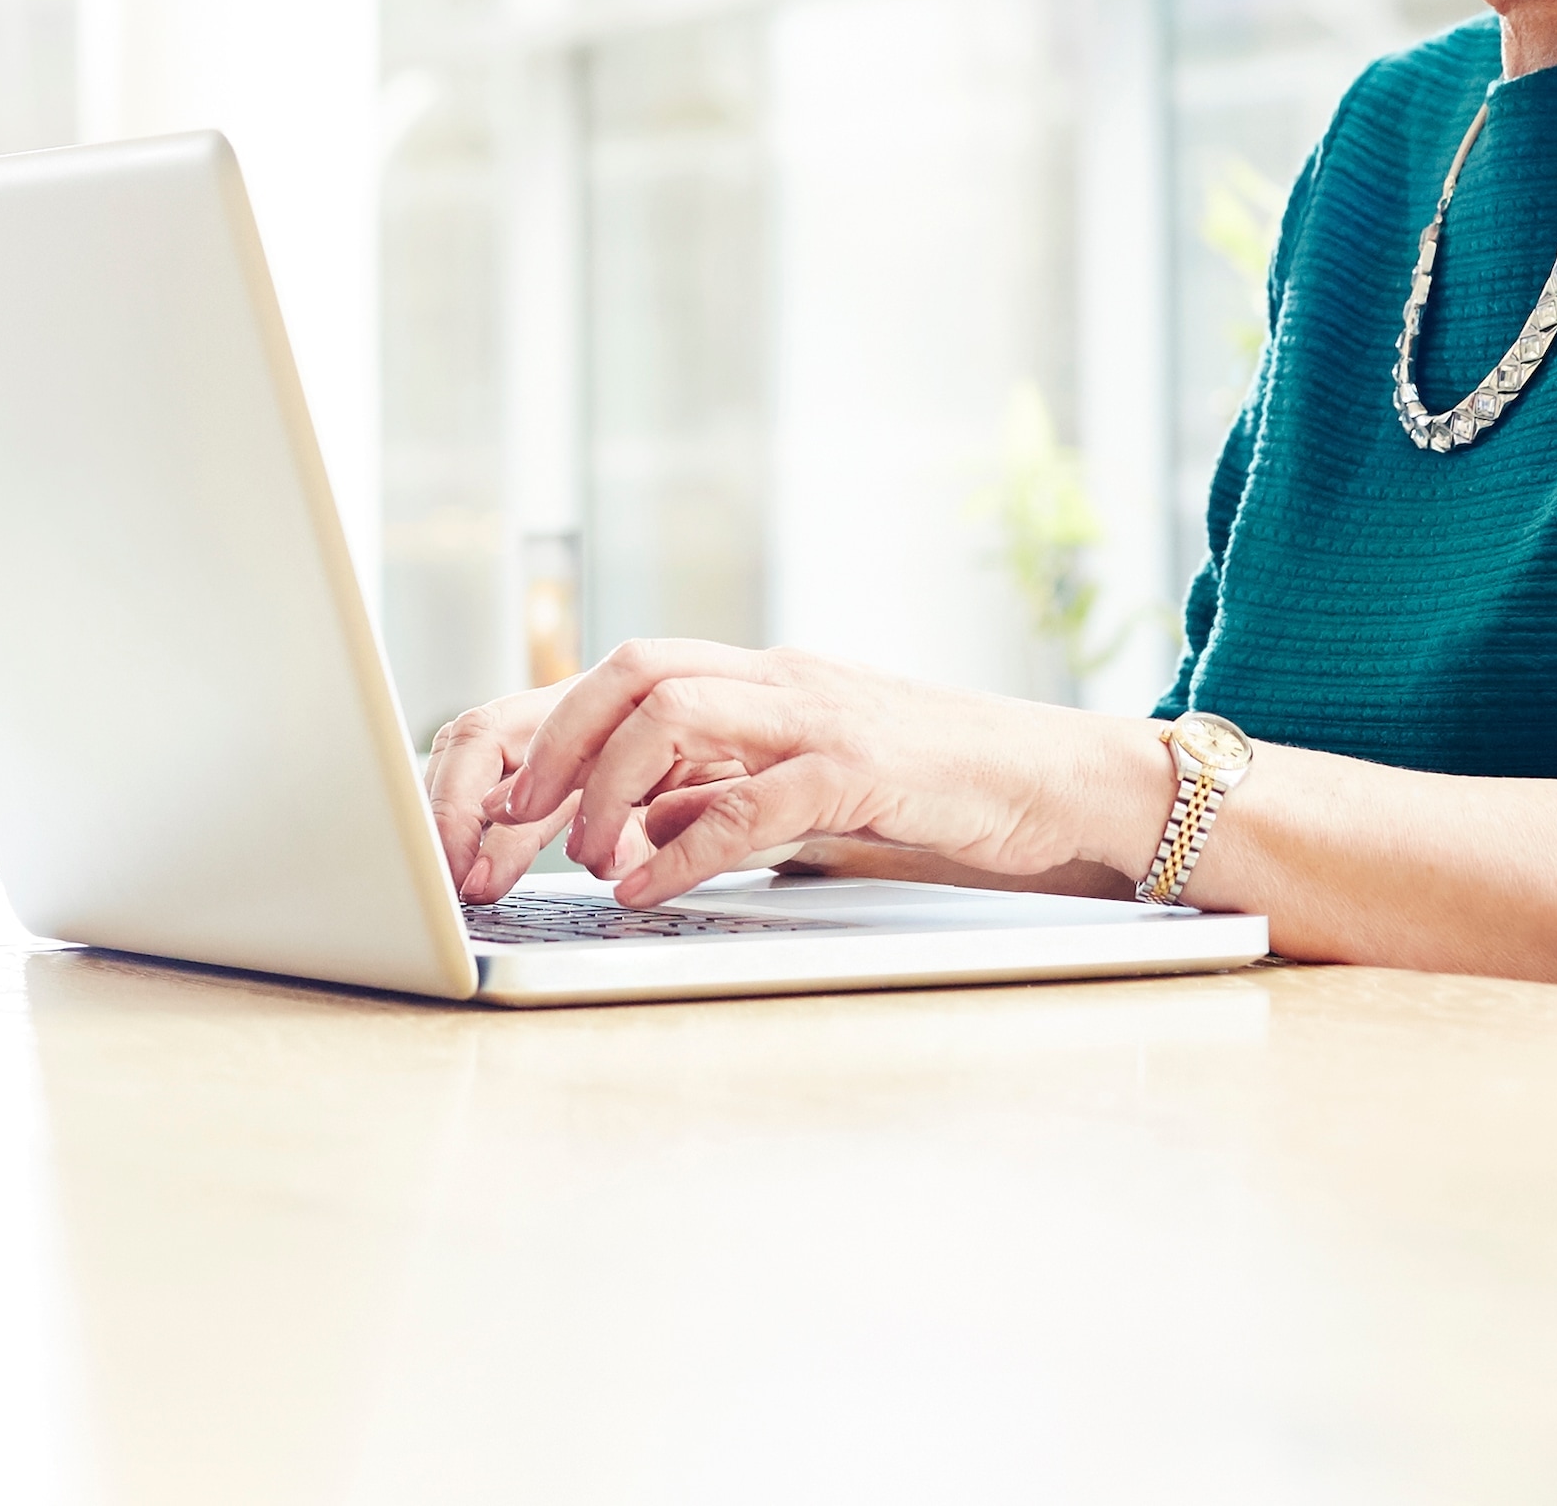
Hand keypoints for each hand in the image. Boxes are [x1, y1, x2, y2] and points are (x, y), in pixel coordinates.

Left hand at [454, 641, 1167, 909]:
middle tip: (504, 831)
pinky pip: (757, 792)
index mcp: (761, 682)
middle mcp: (780, 679)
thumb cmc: (939, 796)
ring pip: (675, 706)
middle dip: (548, 746)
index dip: (540, 739)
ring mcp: (823, 712)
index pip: (620, 677)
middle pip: (628, 670)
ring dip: (603, 786)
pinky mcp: (868, 765)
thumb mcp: (809, 795)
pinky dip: (686, 841)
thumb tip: (628, 828)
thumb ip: (723, 797)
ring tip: (578, 862)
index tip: (489, 818)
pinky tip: (646, 886)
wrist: (1067, 785)